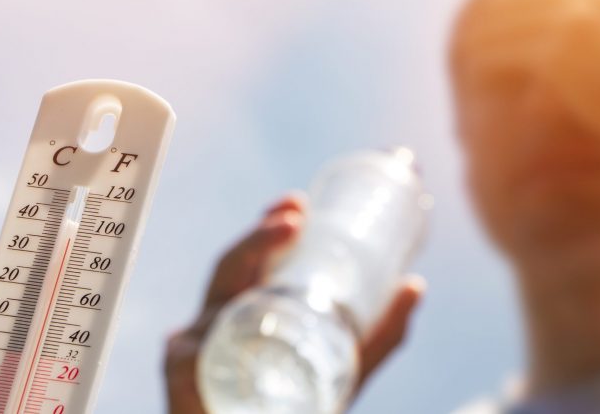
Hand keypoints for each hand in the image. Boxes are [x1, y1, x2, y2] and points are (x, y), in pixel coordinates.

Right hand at [163, 194, 425, 412]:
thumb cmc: (303, 403)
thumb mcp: (348, 366)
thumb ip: (381, 333)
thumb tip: (415, 284)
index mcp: (253, 307)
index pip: (253, 258)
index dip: (270, 227)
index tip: (299, 204)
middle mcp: (222, 322)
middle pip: (230, 269)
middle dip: (258, 237)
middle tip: (295, 217)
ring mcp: (199, 353)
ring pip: (210, 307)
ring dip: (240, 265)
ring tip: (279, 238)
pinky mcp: (185, 388)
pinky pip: (184, 369)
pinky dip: (190, 359)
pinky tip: (197, 342)